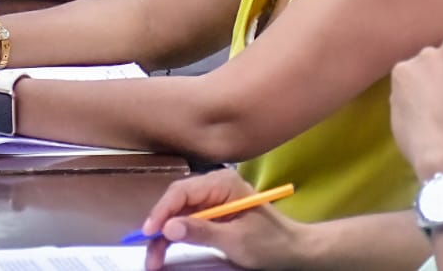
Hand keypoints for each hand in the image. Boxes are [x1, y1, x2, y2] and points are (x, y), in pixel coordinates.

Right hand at [141, 170, 304, 270]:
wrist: (292, 250)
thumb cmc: (270, 243)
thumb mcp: (235, 240)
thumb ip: (202, 232)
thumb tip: (169, 227)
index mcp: (223, 183)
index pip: (182, 191)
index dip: (162, 211)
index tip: (149, 232)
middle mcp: (215, 186)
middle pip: (176, 202)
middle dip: (159, 227)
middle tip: (149, 254)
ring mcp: (213, 200)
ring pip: (178, 214)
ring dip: (164, 235)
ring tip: (154, 259)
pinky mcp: (212, 214)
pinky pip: (187, 221)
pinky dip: (175, 237)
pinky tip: (165, 250)